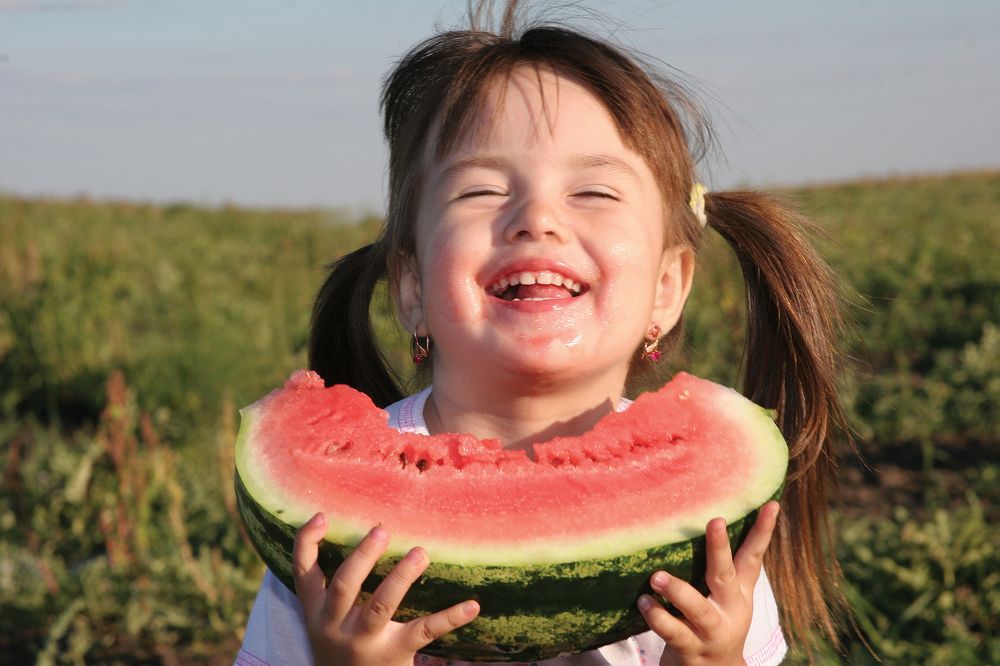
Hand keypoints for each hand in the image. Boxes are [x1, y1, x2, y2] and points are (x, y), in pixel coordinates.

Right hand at [293, 513, 479, 665]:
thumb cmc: (341, 643)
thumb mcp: (325, 619)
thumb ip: (332, 586)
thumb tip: (354, 530)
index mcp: (316, 612)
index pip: (303, 574)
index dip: (307, 544)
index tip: (322, 515)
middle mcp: (334, 626)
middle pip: (344, 586)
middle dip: (362, 557)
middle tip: (381, 531)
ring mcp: (364, 642)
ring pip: (380, 607)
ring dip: (400, 578)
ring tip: (420, 553)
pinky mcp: (395, 654)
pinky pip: (424, 632)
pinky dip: (450, 618)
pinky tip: (472, 606)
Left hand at [638, 501, 779, 665]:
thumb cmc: (714, 624)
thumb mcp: (726, 598)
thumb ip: (720, 567)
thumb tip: (711, 517)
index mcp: (739, 593)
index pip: (753, 557)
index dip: (763, 531)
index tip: (771, 504)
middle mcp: (728, 609)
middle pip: (726, 576)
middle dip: (720, 548)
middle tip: (714, 521)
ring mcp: (710, 631)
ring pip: (698, 609)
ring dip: (678, 591)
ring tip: (657, 577)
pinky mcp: (690, 649)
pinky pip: (672, 632)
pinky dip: (657, 617)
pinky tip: (644, 602)